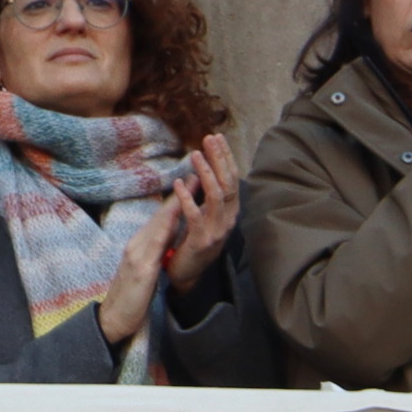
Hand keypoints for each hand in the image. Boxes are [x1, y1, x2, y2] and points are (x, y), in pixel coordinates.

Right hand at [93, 185, 189, 352]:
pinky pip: (155, 246)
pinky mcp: (140, 270)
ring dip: (175, 204)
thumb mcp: (143, 272)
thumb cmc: (130, 299)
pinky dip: (166, 229)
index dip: (176, 200)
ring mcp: (136, 256)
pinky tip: (174, 219)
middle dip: (179, 195)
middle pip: (160, 216)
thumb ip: (153, 254)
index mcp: (139, 247)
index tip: (191, 183)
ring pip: (158, 225)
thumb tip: (166, 240)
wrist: (112, 320)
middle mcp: (136, 246)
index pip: (161, 220)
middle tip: (195, 173)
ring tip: (189, 188)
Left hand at [165, 132, 239, 274]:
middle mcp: (228, 219)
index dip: (225, 157)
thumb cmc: (194, 241)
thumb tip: (201, 169)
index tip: (217, 137)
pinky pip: (195, 216)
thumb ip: (205, 195)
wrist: (188, 274)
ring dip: (206, 173)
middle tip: (210, 138)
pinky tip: (179, 183)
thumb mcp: (204, 215)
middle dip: (219, 159)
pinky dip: (187, 198)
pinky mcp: (202, 241)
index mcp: (230, 211)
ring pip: (216, 196)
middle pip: (227, 183)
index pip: (232, 179)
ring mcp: (217, 230)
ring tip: (195, 155)